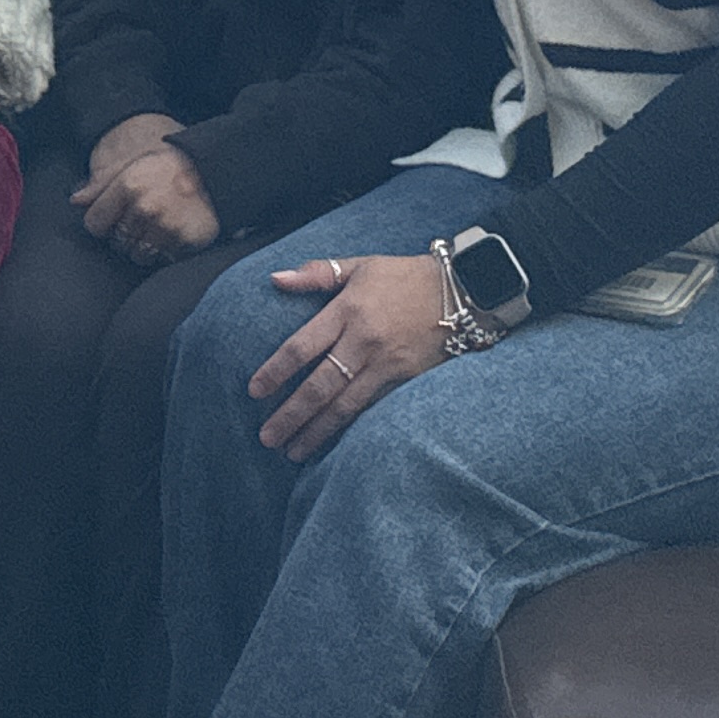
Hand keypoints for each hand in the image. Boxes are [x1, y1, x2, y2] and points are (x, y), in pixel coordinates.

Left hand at [75, 129, 220, 264]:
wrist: (214, 170)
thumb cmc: (167, 167)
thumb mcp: (132, 164)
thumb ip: (101, 183)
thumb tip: (75, 201)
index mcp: (128, 186)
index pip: (95, 224)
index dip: (102, 224)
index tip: (114, 219)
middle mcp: (145, 208)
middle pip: (116, 242)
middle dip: (124, 235)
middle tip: (141, 221)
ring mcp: (166, 227)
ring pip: (138, 255)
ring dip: (144, 247)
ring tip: (156, 228)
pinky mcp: (185, 241)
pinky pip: (163, 260)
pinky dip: (166, 252)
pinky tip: (173, 233)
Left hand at [246, 253, 456, 461]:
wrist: (464, 290)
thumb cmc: (405, 276)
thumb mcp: (360, 266)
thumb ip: (316, 274)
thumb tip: (275, 279)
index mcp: (347, 311)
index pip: (301, 347)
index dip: (276, 372)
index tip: (254, 392)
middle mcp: (364, 341)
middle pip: (319, 385)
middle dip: (291, 415)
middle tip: (267, 438)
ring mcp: (387, 364)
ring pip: (345, 405)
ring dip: (316, 431)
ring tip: (293, 451)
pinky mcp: (406, 379)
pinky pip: (372, 407)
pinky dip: (350, 428)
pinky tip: (334, 444)